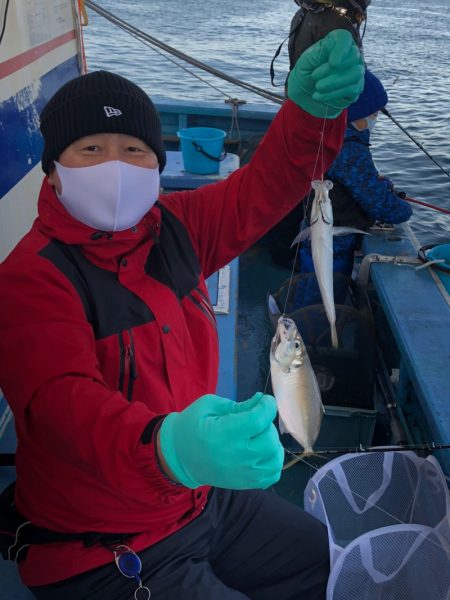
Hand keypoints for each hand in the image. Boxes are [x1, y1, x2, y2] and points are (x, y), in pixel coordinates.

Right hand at [158, 392, 283, 488]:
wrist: (178, 457)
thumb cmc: (192, 426)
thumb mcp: (208, 406)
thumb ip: (236, 405)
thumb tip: (260, 401)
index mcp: (224, 433)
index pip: (258, 420)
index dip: (267, 406)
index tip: (264, 401)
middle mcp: (236, 456)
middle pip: (269, 440)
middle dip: (267, 424)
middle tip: (256, 419)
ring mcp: (242, 473)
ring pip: (274, 459)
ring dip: (272, 444)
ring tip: (259, 437)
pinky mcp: (245, 483)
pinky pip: (272, 476)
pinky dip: (272, 462)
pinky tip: (262, 453)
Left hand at [287, 29, 364, 117]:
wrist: (304, 93)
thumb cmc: (306, 72)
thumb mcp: (307, 60)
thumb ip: (319, 52)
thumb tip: (332, 43)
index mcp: (337, 42)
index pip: (344, 38)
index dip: (340, 50)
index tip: (332, 64)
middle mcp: (351, 54)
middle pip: (353, 56)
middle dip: (332, 69)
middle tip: (314, 76)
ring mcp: (356, 71)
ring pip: (355, 74)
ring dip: (334, 82)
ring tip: (317, 87)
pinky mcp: (356, 88)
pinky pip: (353, 90)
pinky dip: (334, 94)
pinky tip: (319, 96)